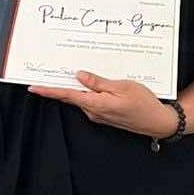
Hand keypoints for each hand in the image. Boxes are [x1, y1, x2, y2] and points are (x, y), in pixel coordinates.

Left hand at [29, 71, 180, 136]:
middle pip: (70, 96)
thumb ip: (98, 82)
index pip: (67, 95)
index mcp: (97, 104)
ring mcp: (99, 115)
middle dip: (55, 87)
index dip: (49, 91)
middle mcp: (94, 112)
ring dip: (71, 88)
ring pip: (80, 98)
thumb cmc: (144, 103)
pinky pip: (89, 101)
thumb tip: (79, 75)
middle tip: (42, 75)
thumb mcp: (122, 87)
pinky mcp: (104, 115)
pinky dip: (84, 92)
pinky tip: (85, 83)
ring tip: (63, 72)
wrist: (159, 121)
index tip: (34, 87)